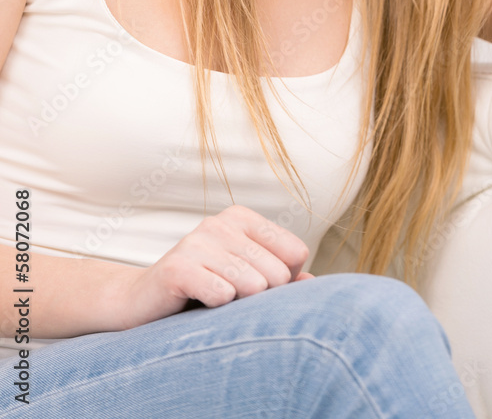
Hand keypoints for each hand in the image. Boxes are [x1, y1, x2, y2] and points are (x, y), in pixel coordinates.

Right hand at [116, 204, 311, 328]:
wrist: (140, 303)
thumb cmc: (201, 290)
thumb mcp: (244, 279)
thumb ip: (283, 279)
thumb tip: (314, 282)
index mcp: (242, 218)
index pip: (295, 253)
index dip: (284, 281)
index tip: (254, 286)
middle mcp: (221, 223)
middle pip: (277, 274)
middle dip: (261, 298)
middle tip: (230, 298)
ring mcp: (197, 242)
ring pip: (253, 286)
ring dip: (237, 306)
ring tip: (214, 301)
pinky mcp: (178, 268)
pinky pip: (222, 295)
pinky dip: (216, 310)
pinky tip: (197, 304)